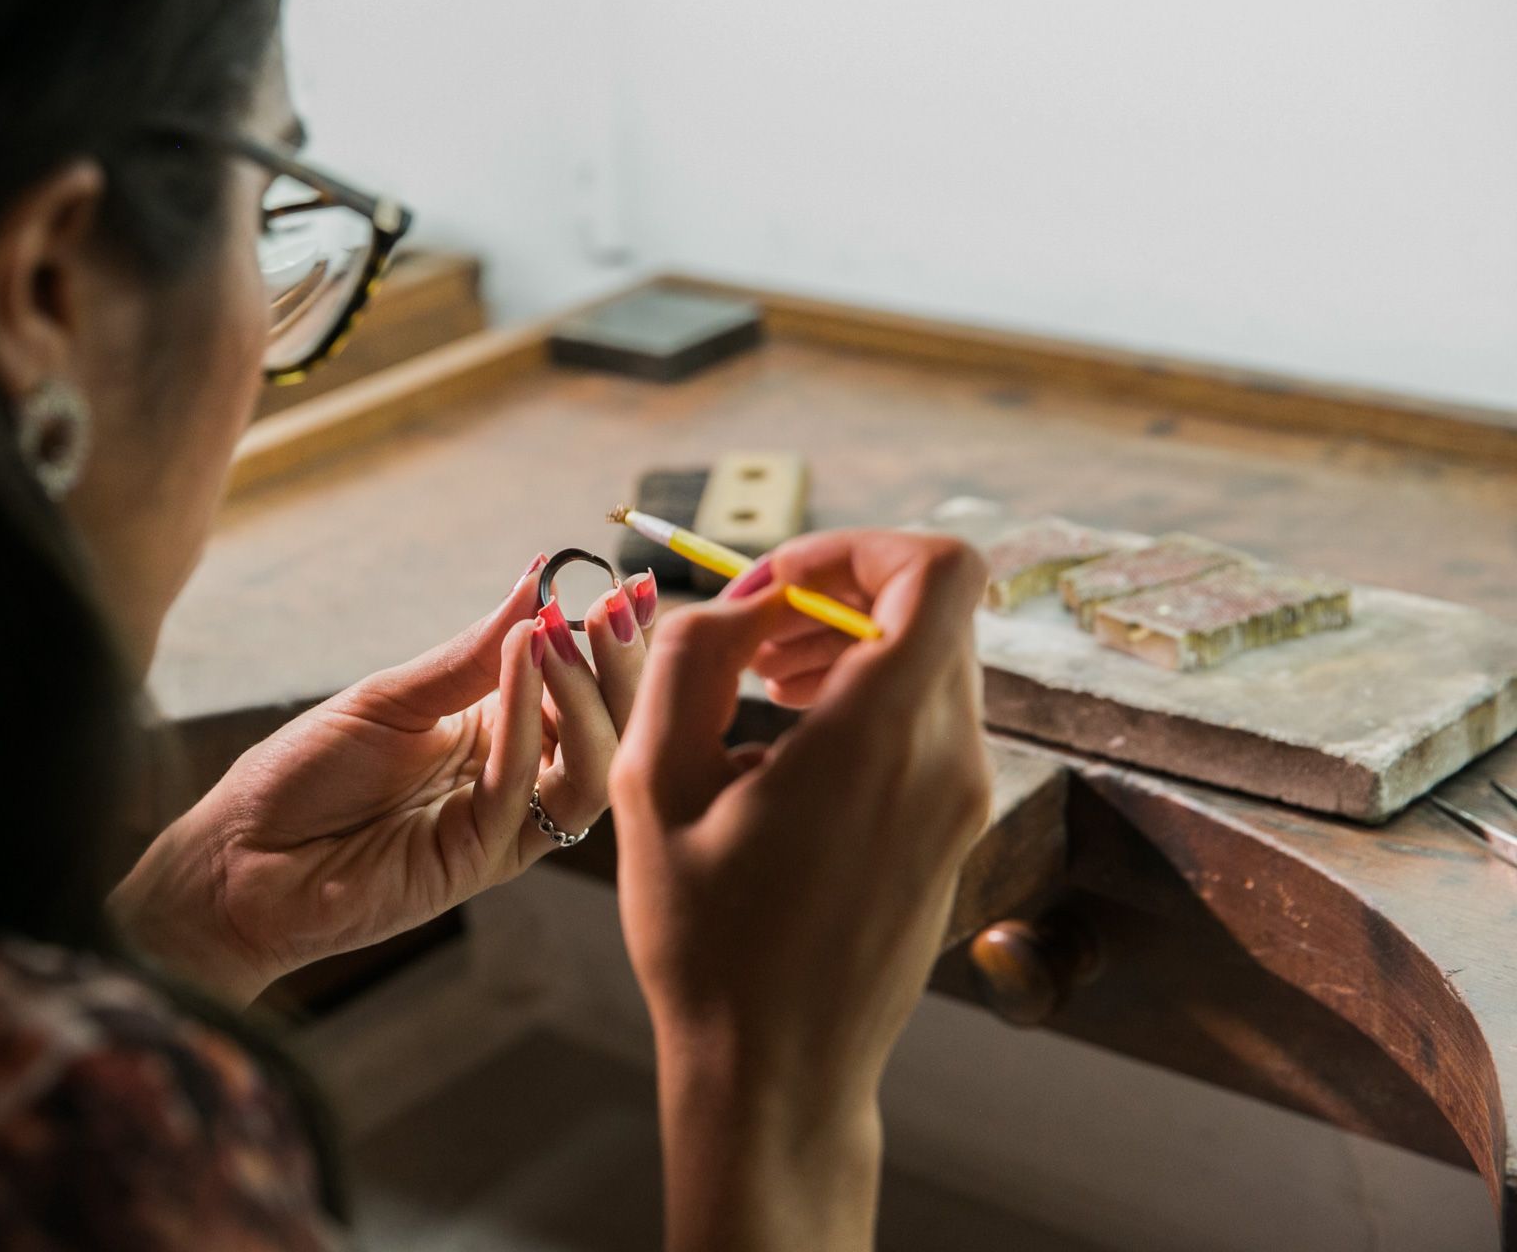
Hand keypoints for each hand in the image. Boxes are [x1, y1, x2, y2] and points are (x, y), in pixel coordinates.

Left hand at [110, 558, 657, 1004]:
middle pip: (606, 730)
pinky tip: (525, 661)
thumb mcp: (393, 696)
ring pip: (590, 770)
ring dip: (587, 695)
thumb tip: (538, 578)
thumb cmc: (305, 774)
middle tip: (623, 605)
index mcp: (499, 731)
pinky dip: (529, 722)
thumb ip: (472, 652)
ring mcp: (504, 824)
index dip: (610, 641)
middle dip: (620, 666)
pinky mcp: (481, 861)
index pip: (583, 688)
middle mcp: (514, 778)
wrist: (240, 858)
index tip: (628, 585)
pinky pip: (525, 791)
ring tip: (566, 632)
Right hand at [610, 530, 990, 1251]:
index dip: (851, 550)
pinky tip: (788, 747)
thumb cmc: (708, 940)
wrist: (778, 1072)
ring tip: (758, 686)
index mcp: (884, 735)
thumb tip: (737, 602)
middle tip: (748, 637)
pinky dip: (867, 702)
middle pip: (931, 609)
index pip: (938, 568)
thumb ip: (690, 659)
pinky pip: (930, 723)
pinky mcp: (956, 830)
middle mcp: (951, 758)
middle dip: (835, 595)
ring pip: (932, 662)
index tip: (770, 588)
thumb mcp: (656, 784)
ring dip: (848, 647)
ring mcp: (965, 798)